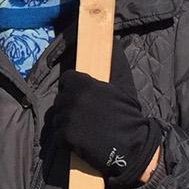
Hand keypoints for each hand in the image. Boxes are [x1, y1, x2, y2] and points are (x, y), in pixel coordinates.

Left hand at [50, 42, 163, 188]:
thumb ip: (114, 65)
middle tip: (82, 114)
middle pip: (61, 98)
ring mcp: (66, 118)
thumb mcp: (123, 88)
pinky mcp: (64, 136)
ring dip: (65, 122)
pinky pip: (58, 135)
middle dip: (69, 105)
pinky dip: (66, 139)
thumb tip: (115, 41)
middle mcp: (72, 98)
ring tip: (81, 128)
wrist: (131, 146)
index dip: (73, 86)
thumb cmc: (129, 116)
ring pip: (57, 117)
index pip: (67, 79)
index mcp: (84, 84)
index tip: (81, 94)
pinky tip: (78, 140)